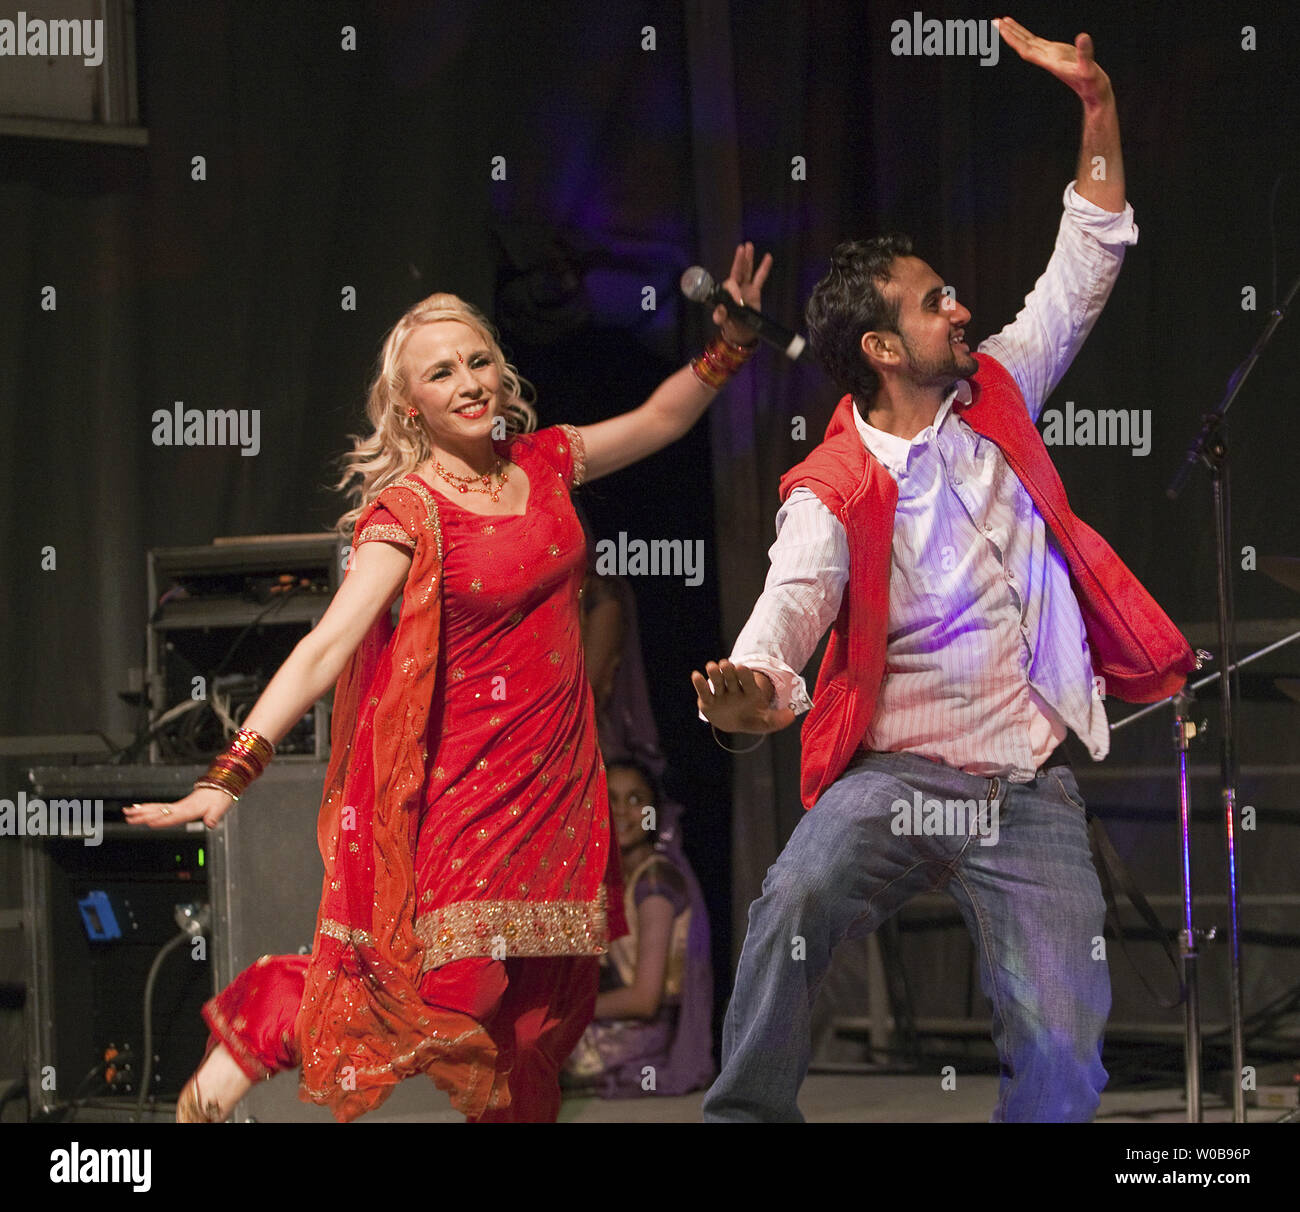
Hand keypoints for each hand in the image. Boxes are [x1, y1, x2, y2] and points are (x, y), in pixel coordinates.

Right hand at [123, 787, 233, 829]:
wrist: (221, 786)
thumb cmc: (220, 798)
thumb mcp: (219, 808)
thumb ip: (214, 816)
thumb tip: (211, 823)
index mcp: (189, 809)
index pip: (172, 816)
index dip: (161, 820)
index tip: (149, 822)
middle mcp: (181, 807)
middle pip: (159, 811)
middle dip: (143, 815)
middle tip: (129, 817)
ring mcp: (178, 805)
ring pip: (156, 808)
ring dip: (141, 810)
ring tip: (127, 812)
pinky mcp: (178, 805)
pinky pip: (160, 806)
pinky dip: (148, 808)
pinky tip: (140, 809)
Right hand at [691, 659, 794, 733]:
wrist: (735, 724)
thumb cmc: (752, 719)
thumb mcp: (765, 722)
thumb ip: (777, 719)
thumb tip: (791, 715)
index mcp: (749, 691)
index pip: (747, 680)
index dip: (744, 674)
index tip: (741, 668)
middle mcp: (734, 688)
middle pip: (731, 676)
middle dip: (728, 670)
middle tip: (726, 664)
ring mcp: (721, 693)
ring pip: (717, 681)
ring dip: (715, 673)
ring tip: (712, 666)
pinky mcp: (708, 701)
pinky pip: (704, 691)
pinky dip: (700, 683)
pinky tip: (696, 675)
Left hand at [711, 242, 773, 346]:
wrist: (742, 333)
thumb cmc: (730, 326)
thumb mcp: (723, 322)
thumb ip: (720, 316)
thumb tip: (721, 309)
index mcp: (725, 294)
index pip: (730, 285)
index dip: (735, 290)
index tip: (740, 301)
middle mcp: (734, 288)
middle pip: (737, 271)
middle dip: (739, 260)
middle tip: (741, 248)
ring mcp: (745, 288)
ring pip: (747, 271)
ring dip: (748, 259)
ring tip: (749, 246)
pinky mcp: (755, 291)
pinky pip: (760, 278)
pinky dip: (764, 268)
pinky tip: (768, 257)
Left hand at [995, 17, 1112, 108]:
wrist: (1095, 93)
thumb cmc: (1092, 85)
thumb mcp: (1089, 70)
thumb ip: (1085, 54)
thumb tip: (1083, 36)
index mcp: (1050, 62)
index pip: (1026, 49)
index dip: (1014, 39)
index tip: (1002, 29)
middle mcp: (1047, 58)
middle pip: (1023, 44)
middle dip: (1009, 33)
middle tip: (995, 20)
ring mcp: (1052, 55)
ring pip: (1029, 42)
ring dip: (1016, 32)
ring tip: (1004, 21)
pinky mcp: (1058, 53)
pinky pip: (1038, 43)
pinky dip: (1028, 36)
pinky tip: (1022, 31)